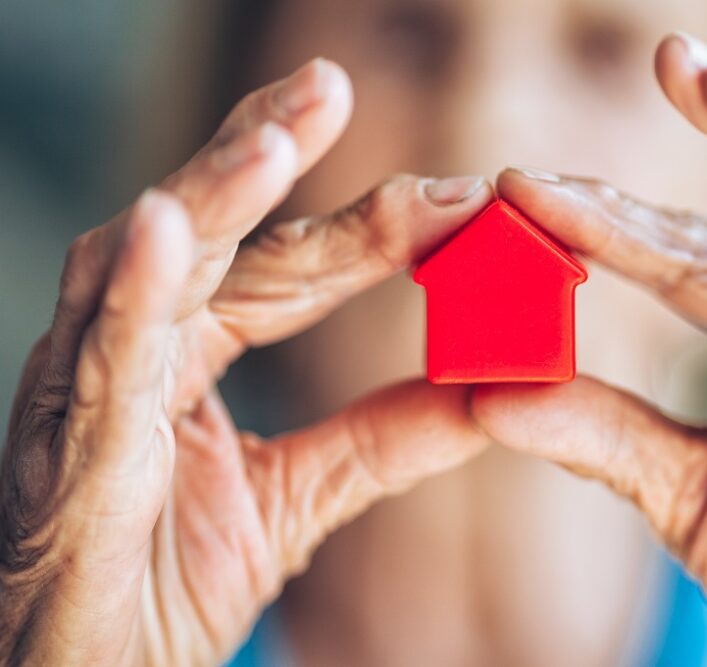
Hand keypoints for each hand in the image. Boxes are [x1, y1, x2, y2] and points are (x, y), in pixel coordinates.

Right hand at [0, 59, 492, 665]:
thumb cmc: (169, 586)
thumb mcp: (301, 498)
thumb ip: (385, 438)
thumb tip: (488, 389)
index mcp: (186, 354)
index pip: (283, 266)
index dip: (365, 225)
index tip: (453, 193)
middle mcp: (134, 350)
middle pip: (214, 238)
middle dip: (271, 157)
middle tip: (331, 85)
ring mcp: (89, 392)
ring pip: (147, 268)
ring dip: (211, 194)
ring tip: (278, 134)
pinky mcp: (64, 454)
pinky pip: (96, 360)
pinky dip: (132, 291)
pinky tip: (162, 226)